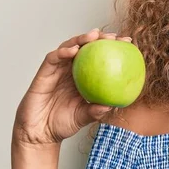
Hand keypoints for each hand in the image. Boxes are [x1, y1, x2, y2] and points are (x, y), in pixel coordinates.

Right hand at [13, 28, 132, 145]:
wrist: (40, 133)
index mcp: (83, 78)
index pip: (99, 58)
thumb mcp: (84, 117)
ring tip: (94, 35)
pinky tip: (74, 50)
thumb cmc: (61, 124)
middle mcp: (71, 70)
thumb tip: (112, 105)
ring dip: (81, 39)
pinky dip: (63, 52)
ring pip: (69, 47)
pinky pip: (53, 58)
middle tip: (113, 36)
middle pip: (85, 48)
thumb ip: (96, 111)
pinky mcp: (44, 73)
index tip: (128, 44)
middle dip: (99, 38)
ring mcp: (57, 70)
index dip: (112, 48)